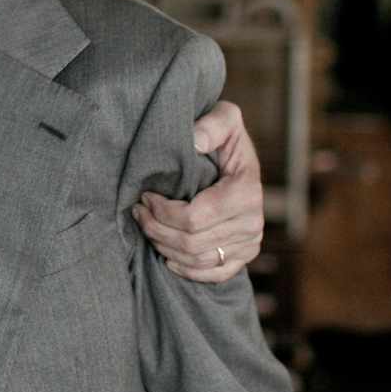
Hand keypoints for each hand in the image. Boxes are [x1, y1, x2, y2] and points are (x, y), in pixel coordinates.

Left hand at [132, 99, 264, 281]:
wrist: (238, 160)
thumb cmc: (224, 137)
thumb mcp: (223, 117)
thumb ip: (212, 124)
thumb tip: (194, 142)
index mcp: (247, 192)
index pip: (193, 218)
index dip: (161, 212)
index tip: (144, 196)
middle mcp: (252, 223)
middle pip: (190, 242)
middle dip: (156, 228)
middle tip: (138, 212)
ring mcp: (250, 243)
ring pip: (196, 260)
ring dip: (164, 246)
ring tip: (147, 227)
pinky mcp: (244, 257)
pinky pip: (212, 274)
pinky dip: (186, 269)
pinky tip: (168, 255)